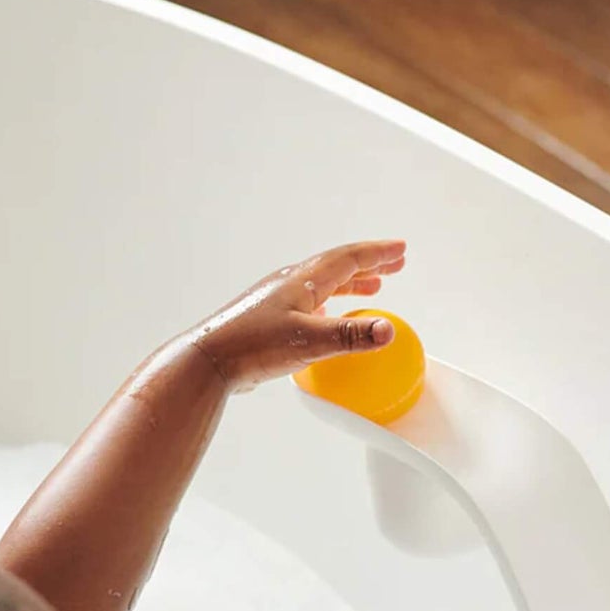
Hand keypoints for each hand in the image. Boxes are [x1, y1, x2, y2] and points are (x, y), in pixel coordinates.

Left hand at [186, 240, 406, 390]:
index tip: (400, 250)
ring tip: (372, 290)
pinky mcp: (269, 320)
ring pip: (323, 284)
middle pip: (338, 267)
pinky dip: (329, 304)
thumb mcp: (309, 341)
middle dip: (368, 265)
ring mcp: (278, 300)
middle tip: (394, 264)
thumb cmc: (252, 346)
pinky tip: (329, 317)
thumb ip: (351, 336)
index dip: (377, 254)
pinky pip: (309, 303)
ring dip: (351, 284)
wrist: (209, 360)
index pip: (348, 259)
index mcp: (303, 281)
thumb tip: (388, 330)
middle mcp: (291, 284)